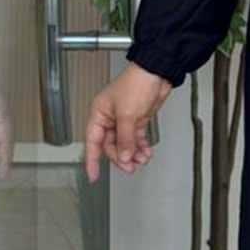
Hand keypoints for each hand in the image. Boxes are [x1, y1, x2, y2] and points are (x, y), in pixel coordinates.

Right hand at [85, 62, 171, 179]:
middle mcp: (109, 117)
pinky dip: (140, 147)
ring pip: (125, 144)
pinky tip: (145, 152)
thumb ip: (125, 138)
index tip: (93, 175)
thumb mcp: (127, 114)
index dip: (92, 160)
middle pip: (111, 145)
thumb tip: (124, 156)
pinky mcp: (136, 119)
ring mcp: (123, 119)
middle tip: (129, 167)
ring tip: (141, 159)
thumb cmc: (136, 83)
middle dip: (121, 157)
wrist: (156, 74)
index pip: (92, 141)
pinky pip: (135, 138)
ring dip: (133, 153)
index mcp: (99, 113)